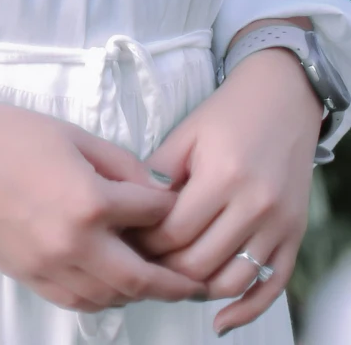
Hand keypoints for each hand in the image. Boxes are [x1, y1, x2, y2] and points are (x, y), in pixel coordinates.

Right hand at [0, 102, 191, 312]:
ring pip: (113, 297)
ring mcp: (53, 266)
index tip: (174, 204)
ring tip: (155, 282)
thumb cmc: (7, 134)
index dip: (167, 207)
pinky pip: (80, 302)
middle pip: (142, 278)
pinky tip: (113, 287)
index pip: (150, 215)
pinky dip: (104, 298)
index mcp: (89, 200)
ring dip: (139, 292)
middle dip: (176, 282)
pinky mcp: (32, 278)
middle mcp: (76, 242)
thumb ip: (118, 163)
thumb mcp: (71, 134)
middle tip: (197, 282)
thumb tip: (152, 188)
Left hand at [132, 50, 321, 333]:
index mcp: (223, 175)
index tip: (128, 237)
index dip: (146, 241)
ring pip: (232, 281)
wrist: (282, 101)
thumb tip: (128, 210)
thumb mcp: (186, 132)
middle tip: (143, 260)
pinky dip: (246, 310)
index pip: (175, 231)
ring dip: (198, 288)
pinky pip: (271, 287)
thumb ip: (158, 172)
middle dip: (165, 266)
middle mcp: (255, 205)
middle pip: (200, 261)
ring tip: (173, 280)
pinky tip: (221, 320)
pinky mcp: (294, 236)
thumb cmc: (228, 114)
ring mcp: (278, 225)